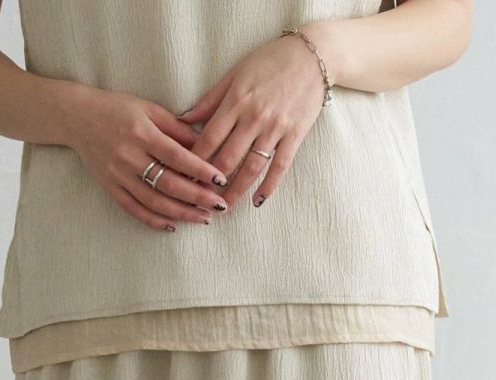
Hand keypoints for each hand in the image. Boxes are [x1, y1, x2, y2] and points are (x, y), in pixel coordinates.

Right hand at [65, 87, 229, 230]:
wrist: (77, 118)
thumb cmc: (117, 109)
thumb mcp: (149, 109)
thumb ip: (176, 128)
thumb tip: (206, 145)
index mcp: (142, 133)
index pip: (177, 156)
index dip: (200, 170)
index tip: (220, 180)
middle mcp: (130, 157)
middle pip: (169, 184)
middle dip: (197, 197)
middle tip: (220, 205)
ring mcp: (118, 176)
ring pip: (154, 202)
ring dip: (181, 213)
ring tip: (203, 218)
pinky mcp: (110, 188)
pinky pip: (135, 210)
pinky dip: (154, 220)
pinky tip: (173, 225)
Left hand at [177, 32, 327, 209]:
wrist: (312, 56)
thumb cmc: (270, 61)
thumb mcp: (236, 73)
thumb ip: (211, 99)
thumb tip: (184, 120)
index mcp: (236, 101)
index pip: (209, 138)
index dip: (194, 161)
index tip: (183, 177)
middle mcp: (254, 117)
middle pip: (227, 158)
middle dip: (210, 182)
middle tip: (198, 199)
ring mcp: (275, 128)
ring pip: (251, 168)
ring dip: (235, 191)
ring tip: (222, 207)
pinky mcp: (295, 135)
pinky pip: (280, 167)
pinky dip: (269, 186)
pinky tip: (257, 201)